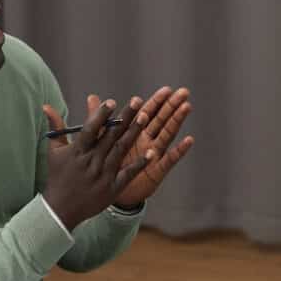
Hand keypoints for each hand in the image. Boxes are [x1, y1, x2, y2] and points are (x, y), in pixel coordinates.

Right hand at [40, 96, 150, 229]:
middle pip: (110, 136)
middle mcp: (92, 161)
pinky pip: (128, 173)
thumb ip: (56, 127)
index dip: (101, 115)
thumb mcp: (54, 151)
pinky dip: (140, 164)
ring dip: (133, 133)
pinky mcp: (113, 188)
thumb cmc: (57, 177)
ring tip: (145, 117)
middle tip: (137, 102)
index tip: (111, 102)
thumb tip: (46, 106)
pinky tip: (152, 153)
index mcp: (77, 151)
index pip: (90, 129)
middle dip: (124, 117)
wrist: (61, 209)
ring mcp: (103, 175)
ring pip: (121, 150)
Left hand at [105, 86, 194, 208]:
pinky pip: (169, 159)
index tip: (167, 89)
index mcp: (134, 132)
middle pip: (162, 119)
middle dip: (172, 106)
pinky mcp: (157, 170)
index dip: (157, 101)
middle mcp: (147, 141)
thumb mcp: (100, 140)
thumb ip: (98, 119)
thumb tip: (92, 97)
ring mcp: (154, 154)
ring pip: (167, 134)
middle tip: (184, 92)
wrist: (107, 190)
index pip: (148, 112)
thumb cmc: (106, 164)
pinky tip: (188, 140)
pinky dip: (179, 150)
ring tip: (186, 107)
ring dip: (177, 121)